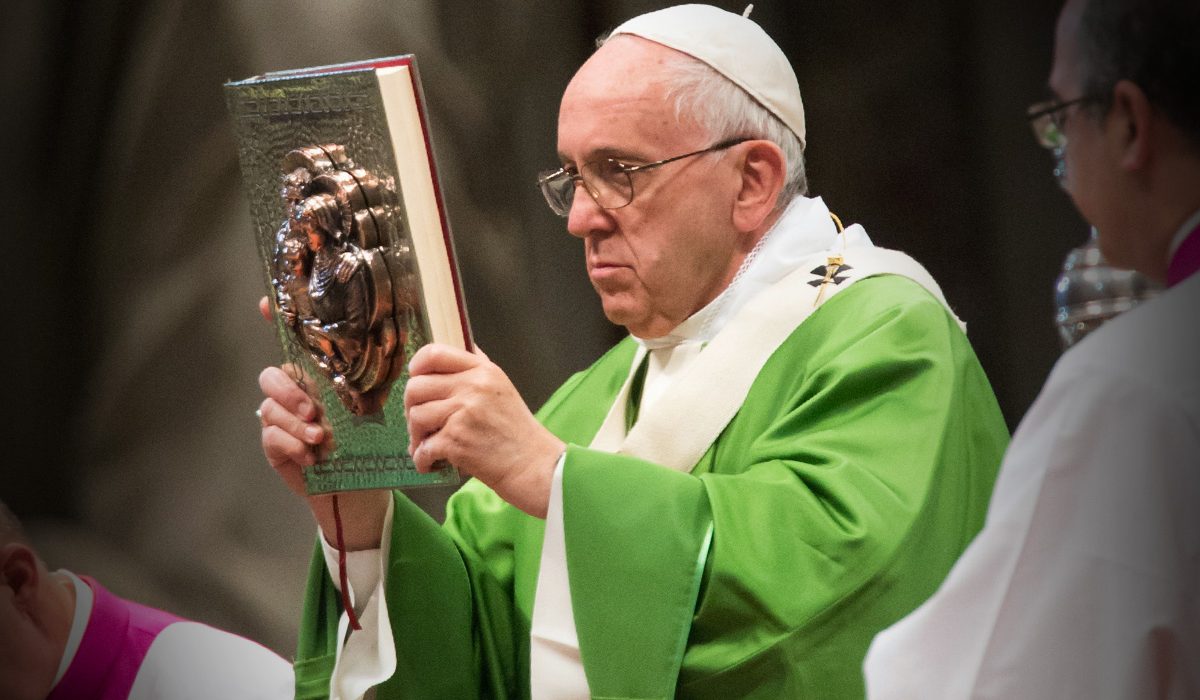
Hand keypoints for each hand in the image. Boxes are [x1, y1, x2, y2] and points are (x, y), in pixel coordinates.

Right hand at [257, 297, 387, 549]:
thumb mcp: (383, 407)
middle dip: (289, 391)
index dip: (276, 318)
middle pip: (272, 376)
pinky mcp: (275, 444)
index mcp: (319, 375)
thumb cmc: (371, 443)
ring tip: (321, 438)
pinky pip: (271, 436)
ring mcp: (281, 417)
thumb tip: (423, 346)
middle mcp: (294, 391)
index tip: (266, 304)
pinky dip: (292, 444)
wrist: (359, 488)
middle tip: (314, 411)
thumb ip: (387, 378)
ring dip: (295, 423)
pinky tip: (311, 454)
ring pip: (270, 408)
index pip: (293, 342)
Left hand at [405, 344, 564, 518]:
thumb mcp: (502, 388)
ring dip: (416, 436)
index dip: (416, 367)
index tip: (416, 380)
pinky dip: (422, 459)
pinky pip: (423, 447)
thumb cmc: (517, 433)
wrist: (534, 467)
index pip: (434, 353)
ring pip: (416, 416)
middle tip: (420, 424)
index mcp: (483, 371)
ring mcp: (464, 413)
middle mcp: (474, 387)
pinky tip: (432, 463)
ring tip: (427, 446)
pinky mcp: (457, 441)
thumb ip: (477, 369)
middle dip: (411, 408)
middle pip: (416, 386)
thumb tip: (450, 353)